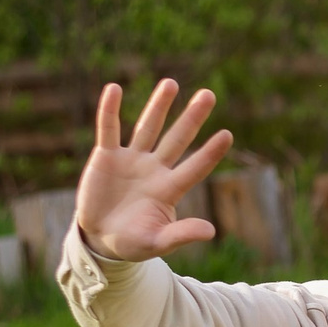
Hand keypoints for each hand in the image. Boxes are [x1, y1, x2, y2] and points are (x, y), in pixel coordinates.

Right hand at [75, 80, 232, 261]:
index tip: (227, 134)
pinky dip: (109, 110)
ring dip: (158, 106)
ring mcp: (131, 160)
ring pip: (147, 128)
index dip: (210, 152)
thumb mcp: (157, 242)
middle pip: (177, 139)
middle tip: (209, 94)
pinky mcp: (106, 157)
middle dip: (191, 118)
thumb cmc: (133, 242)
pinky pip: (108, 129)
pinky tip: (114, 88)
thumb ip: (181, 235)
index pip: (195, 167)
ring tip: (171, 83)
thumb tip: (211, 231)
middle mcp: (154, 169)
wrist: (100, 239)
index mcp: (169, 189)